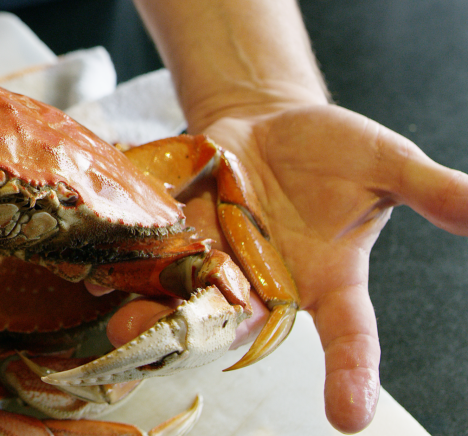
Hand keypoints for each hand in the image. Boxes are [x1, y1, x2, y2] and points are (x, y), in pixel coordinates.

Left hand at [107, 104, 467, 432]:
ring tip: (121, 316)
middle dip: (208, 338)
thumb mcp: (387, 163)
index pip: (350, 338)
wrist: (272, 126)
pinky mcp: (180, 233)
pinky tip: (101, 262)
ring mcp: (218, 260)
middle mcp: (269, 283)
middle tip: (172, 350)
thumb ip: (432, 191)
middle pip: (242, 325)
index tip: (351, 416)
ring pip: (186, 296)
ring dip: (153, 307)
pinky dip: (130, 258)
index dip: (352, 374)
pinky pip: (154, 252)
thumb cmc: (336, 153)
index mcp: (330, 281)